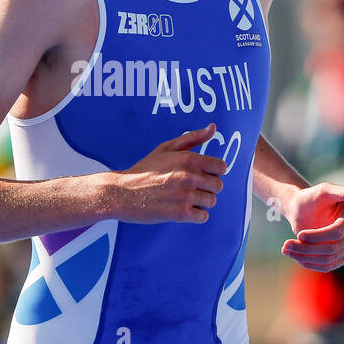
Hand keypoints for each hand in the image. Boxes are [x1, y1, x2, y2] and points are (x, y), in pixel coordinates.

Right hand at [112, 123, 227, 223]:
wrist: (122, 193)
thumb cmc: (144, 170)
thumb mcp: (166, 148)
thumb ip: (192, 138)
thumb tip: (213, 127)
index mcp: (188, 158)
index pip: (221, 167)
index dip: (212, 172)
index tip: (201, 175)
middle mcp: (189, 176)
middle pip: (218, 186)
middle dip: (207, 188)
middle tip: (190, 188)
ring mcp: (185, 195)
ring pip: (211, 202)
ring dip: (200, 202)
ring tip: (183, 199)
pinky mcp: (180, 213)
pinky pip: (203, 217)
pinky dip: (195, 215)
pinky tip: (181, 209)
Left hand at [280, 182, 343, 271]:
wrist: (302, 209)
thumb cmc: (311, 198)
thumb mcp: (323, 191)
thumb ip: (342, 191)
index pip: (338, 232)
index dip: (318, 236)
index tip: (298, 234)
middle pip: (333, 248)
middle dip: (308, 248)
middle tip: (285, 245)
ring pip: (329, 259)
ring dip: (305, 257)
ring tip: (286, 249)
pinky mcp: (343, 256)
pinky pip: (327, 266)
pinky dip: (309, 263)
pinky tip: (295, 256)